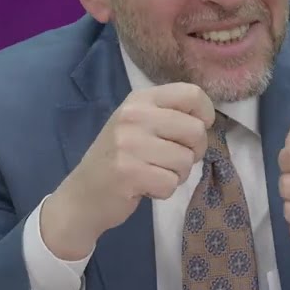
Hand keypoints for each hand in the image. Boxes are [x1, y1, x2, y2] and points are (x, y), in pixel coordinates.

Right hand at [43, 82, 213, 259]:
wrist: (82, 195)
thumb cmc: (119, 158)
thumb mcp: (138, 125)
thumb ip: (169, 116)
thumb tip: (206, 121)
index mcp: (140, 99)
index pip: (192, 94)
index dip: (205, 115)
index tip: (194, 131)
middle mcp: (133, 115)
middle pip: (195, 130)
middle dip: (193, 152)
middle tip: (172, 161)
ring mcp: (129, 143)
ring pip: (185, 160)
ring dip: (176, 175)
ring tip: (154, 173)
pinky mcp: (128, 172)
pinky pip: (171, 183)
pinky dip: (163, 191)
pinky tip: (144, 187)